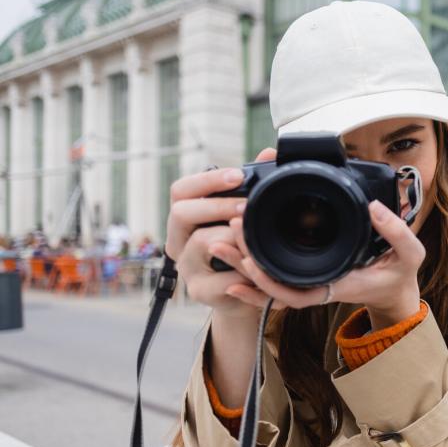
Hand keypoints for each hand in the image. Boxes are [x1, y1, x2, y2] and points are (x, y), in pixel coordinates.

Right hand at [164, 148, 276, 319]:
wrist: (245, 293)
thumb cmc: (242, 249)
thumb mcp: (245, 219)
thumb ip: (253, 187)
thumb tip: (269, 153)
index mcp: (186, 219)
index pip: (181, 191)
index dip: (208, 180)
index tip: (238, 175)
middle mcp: (178, 240)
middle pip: (180, 213)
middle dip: (218, 206)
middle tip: (246, 207)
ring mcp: (186, 267)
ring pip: (203, 243)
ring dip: (234, 237)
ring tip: (255, 236)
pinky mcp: (200, 291)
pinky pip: (222, 279)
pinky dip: (244, 271)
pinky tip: (256, 267)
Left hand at [226, 200, 424, 330]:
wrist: (395, 289)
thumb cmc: (400, 273)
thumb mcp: (410, 253)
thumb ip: (395, 231)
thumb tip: (373, 207)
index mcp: (338, 285)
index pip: (296, 291)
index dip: (269, 280)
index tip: (251, 258)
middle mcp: (319, 287)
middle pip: (272, 286)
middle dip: (245, 266)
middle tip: (224, 237)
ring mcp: (310, 281)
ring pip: (268, 281)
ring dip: (242, 264)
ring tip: (217, 240)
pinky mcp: (306, 273)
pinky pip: (273, 276)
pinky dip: (251, 270)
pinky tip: (234, 254)